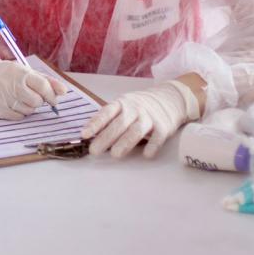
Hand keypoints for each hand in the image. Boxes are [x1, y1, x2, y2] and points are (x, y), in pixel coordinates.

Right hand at [0, 52, 66, 119]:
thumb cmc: (8, 74)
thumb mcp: (26, 72)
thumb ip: (47, 81)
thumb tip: (64, 91)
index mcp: (21, 73)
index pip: (43, 86)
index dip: (51, 95)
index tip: (52, 99)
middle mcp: (12, 85)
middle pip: (36, 101)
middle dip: (38, 101)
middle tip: (32, 96)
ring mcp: (3, 98)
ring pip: (28, 111)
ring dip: (28, 107)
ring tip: (20, 98)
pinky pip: (17, 117)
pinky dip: (19, 113)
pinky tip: (13, 104)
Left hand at [81, 81, 195, 157]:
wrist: (169, 99)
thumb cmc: (139, 106)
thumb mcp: (123, 106)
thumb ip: (109, 118)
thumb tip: (88, 134)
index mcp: (121, 103)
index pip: (106, 113)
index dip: (95, 124)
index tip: (84, 135)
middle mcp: (134, 109)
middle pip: (119, 124)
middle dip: (106, 138)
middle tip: (94, 151)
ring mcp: (149, 117)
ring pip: (136, 130)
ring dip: (125, 143)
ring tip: (115, 155)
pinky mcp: (164, 126)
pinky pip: (157, 137)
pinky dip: (152, 146)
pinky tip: (146, 155)